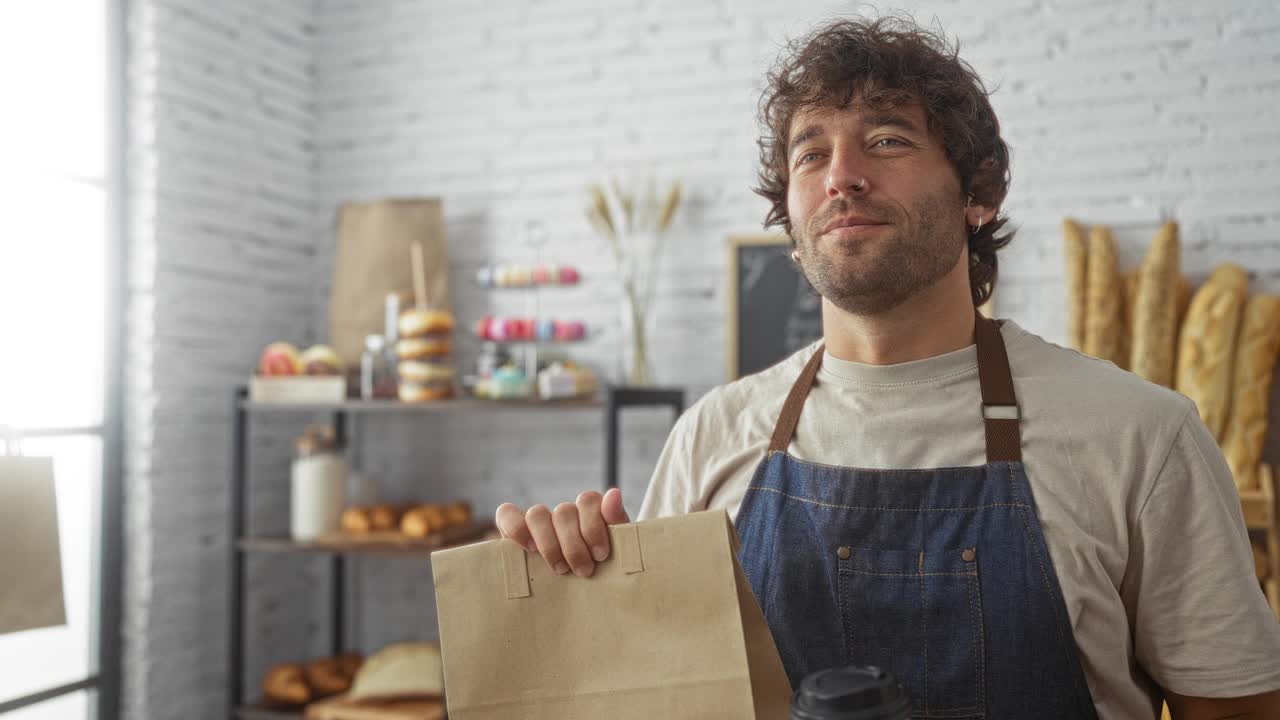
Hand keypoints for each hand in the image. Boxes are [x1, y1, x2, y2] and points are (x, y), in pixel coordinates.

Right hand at [494, 488, 630, 577]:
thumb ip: (617, 521)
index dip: (592, 526)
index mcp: (590, 513)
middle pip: (564, 512)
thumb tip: (614, 493)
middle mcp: (564, 514)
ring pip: (537, 514)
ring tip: (560, 569)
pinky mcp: (515, 533)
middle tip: (584, 571)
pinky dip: (515, 527)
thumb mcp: (618, 552)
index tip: (600, 555)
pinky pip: (507, 514)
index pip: (587, 500)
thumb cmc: (605, 574)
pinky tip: (529, 548)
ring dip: (549, 543)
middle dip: (574, 545)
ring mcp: (539, 522)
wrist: (588, 602)